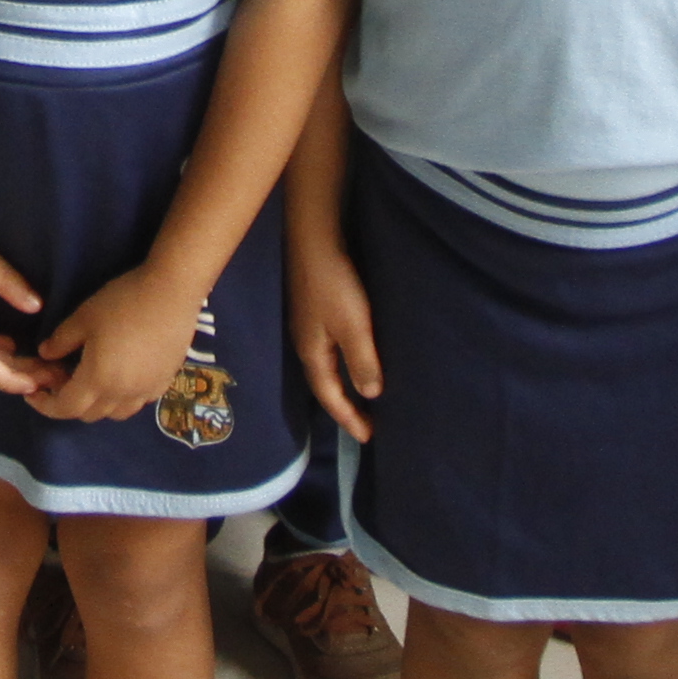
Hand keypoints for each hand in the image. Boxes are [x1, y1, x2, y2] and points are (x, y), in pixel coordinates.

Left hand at [30, 256, 206, 424]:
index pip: (65, 408)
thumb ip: (60, 341)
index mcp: (98, 380)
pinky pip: (135, 403)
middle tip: (59, 378)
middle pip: (89, 414)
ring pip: (114, 413)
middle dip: (69, 403)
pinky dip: (120, 398)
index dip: (45, 405)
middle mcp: (123, 395)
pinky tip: (118, 375)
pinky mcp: (163, 384)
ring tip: (89, 379)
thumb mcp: (83, 318)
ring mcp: (146, 392)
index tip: (33, 394)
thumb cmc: (122, 302)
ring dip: (96, 404)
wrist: (172, 292)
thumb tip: (46, 355)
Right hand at [288, 216, 381, 444]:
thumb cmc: (334, 285)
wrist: (313, 240)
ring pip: (328, 366)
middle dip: (344, 407)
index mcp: (313, 353)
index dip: (348, 418)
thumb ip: (362, 362)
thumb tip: (371, 394)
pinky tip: (356, 359)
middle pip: (325, 385)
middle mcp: (307, 344)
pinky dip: (344, 364)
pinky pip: (331, 349)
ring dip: (345, 385)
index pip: (329, 397)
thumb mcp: (353, 327)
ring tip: (364, 397)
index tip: (367, 438)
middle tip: (366, 424)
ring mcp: (309, 326)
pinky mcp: (316, 310)